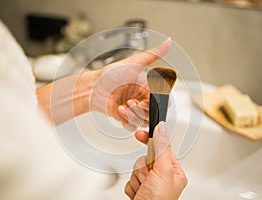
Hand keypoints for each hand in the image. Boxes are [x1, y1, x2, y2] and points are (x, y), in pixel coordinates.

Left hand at [37, 38, 170, 125]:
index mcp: (147, 87)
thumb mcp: (134, 62)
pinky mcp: (125, 118)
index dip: (156, 101)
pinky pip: (132, 126)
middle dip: (144, 109)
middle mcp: (142, 99)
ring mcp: (134, 109)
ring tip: (124, 104)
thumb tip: (169, 41)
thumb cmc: (111, 74)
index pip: (162, 100)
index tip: (146, 98)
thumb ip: (154, 54)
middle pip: (154, 113)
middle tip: (133, 101)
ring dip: (134, 114)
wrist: (92, 87)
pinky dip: (126, 119)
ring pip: (144, 121)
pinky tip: (119, 109)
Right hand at [125, 122, 186, 199]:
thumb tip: (162, 128)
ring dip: (136, 178)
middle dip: (142, 168)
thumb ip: (162, 149)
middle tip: (147, 178)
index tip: (140, 134)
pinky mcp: (139, 189)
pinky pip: (130, 178)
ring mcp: (150, 183)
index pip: (162, 148)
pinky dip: (132, 186)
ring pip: (136, 168)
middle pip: (146, 158)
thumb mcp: (162, 172)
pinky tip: (138, 194)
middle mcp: (162, 177)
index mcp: (174, 172)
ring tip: (143, 189)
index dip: (151, 140)